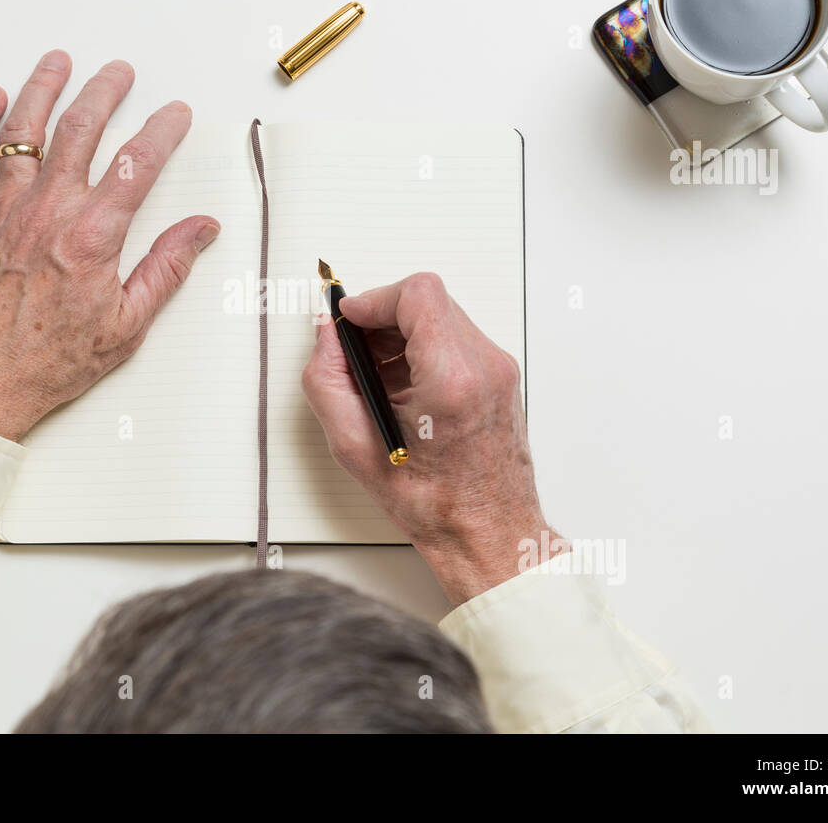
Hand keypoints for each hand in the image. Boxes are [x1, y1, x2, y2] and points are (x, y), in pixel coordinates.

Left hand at [0, 51, 219, 441]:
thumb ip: (166, 268)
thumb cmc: (50, 362)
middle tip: (121, 72)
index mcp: (93, 235)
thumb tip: (202, 229)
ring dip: (44, 87)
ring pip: (25, 129)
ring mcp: (5, 209)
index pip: (138, 163)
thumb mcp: (128, 324)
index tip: (177, 114)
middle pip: (80, 128)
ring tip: (60, 61)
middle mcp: (48, 210)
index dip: (163, 130)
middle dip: (106, 91)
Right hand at [301, 273, 562, 604]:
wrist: (486, 531)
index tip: (350, 318)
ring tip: (378, 376)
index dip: (374, 299)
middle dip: (383, 317)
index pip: (417, 295)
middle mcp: (485, 365)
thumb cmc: (432, 503)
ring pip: (441, 315)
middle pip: (427, 300)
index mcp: (453, 380)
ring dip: (401, 333)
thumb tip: (326, 335)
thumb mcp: (355, 446)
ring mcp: (498, 368)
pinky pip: (455, 337)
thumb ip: (327, 380)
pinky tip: (402, 387)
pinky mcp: (500, 375)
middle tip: (356, 350)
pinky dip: (421, 348)